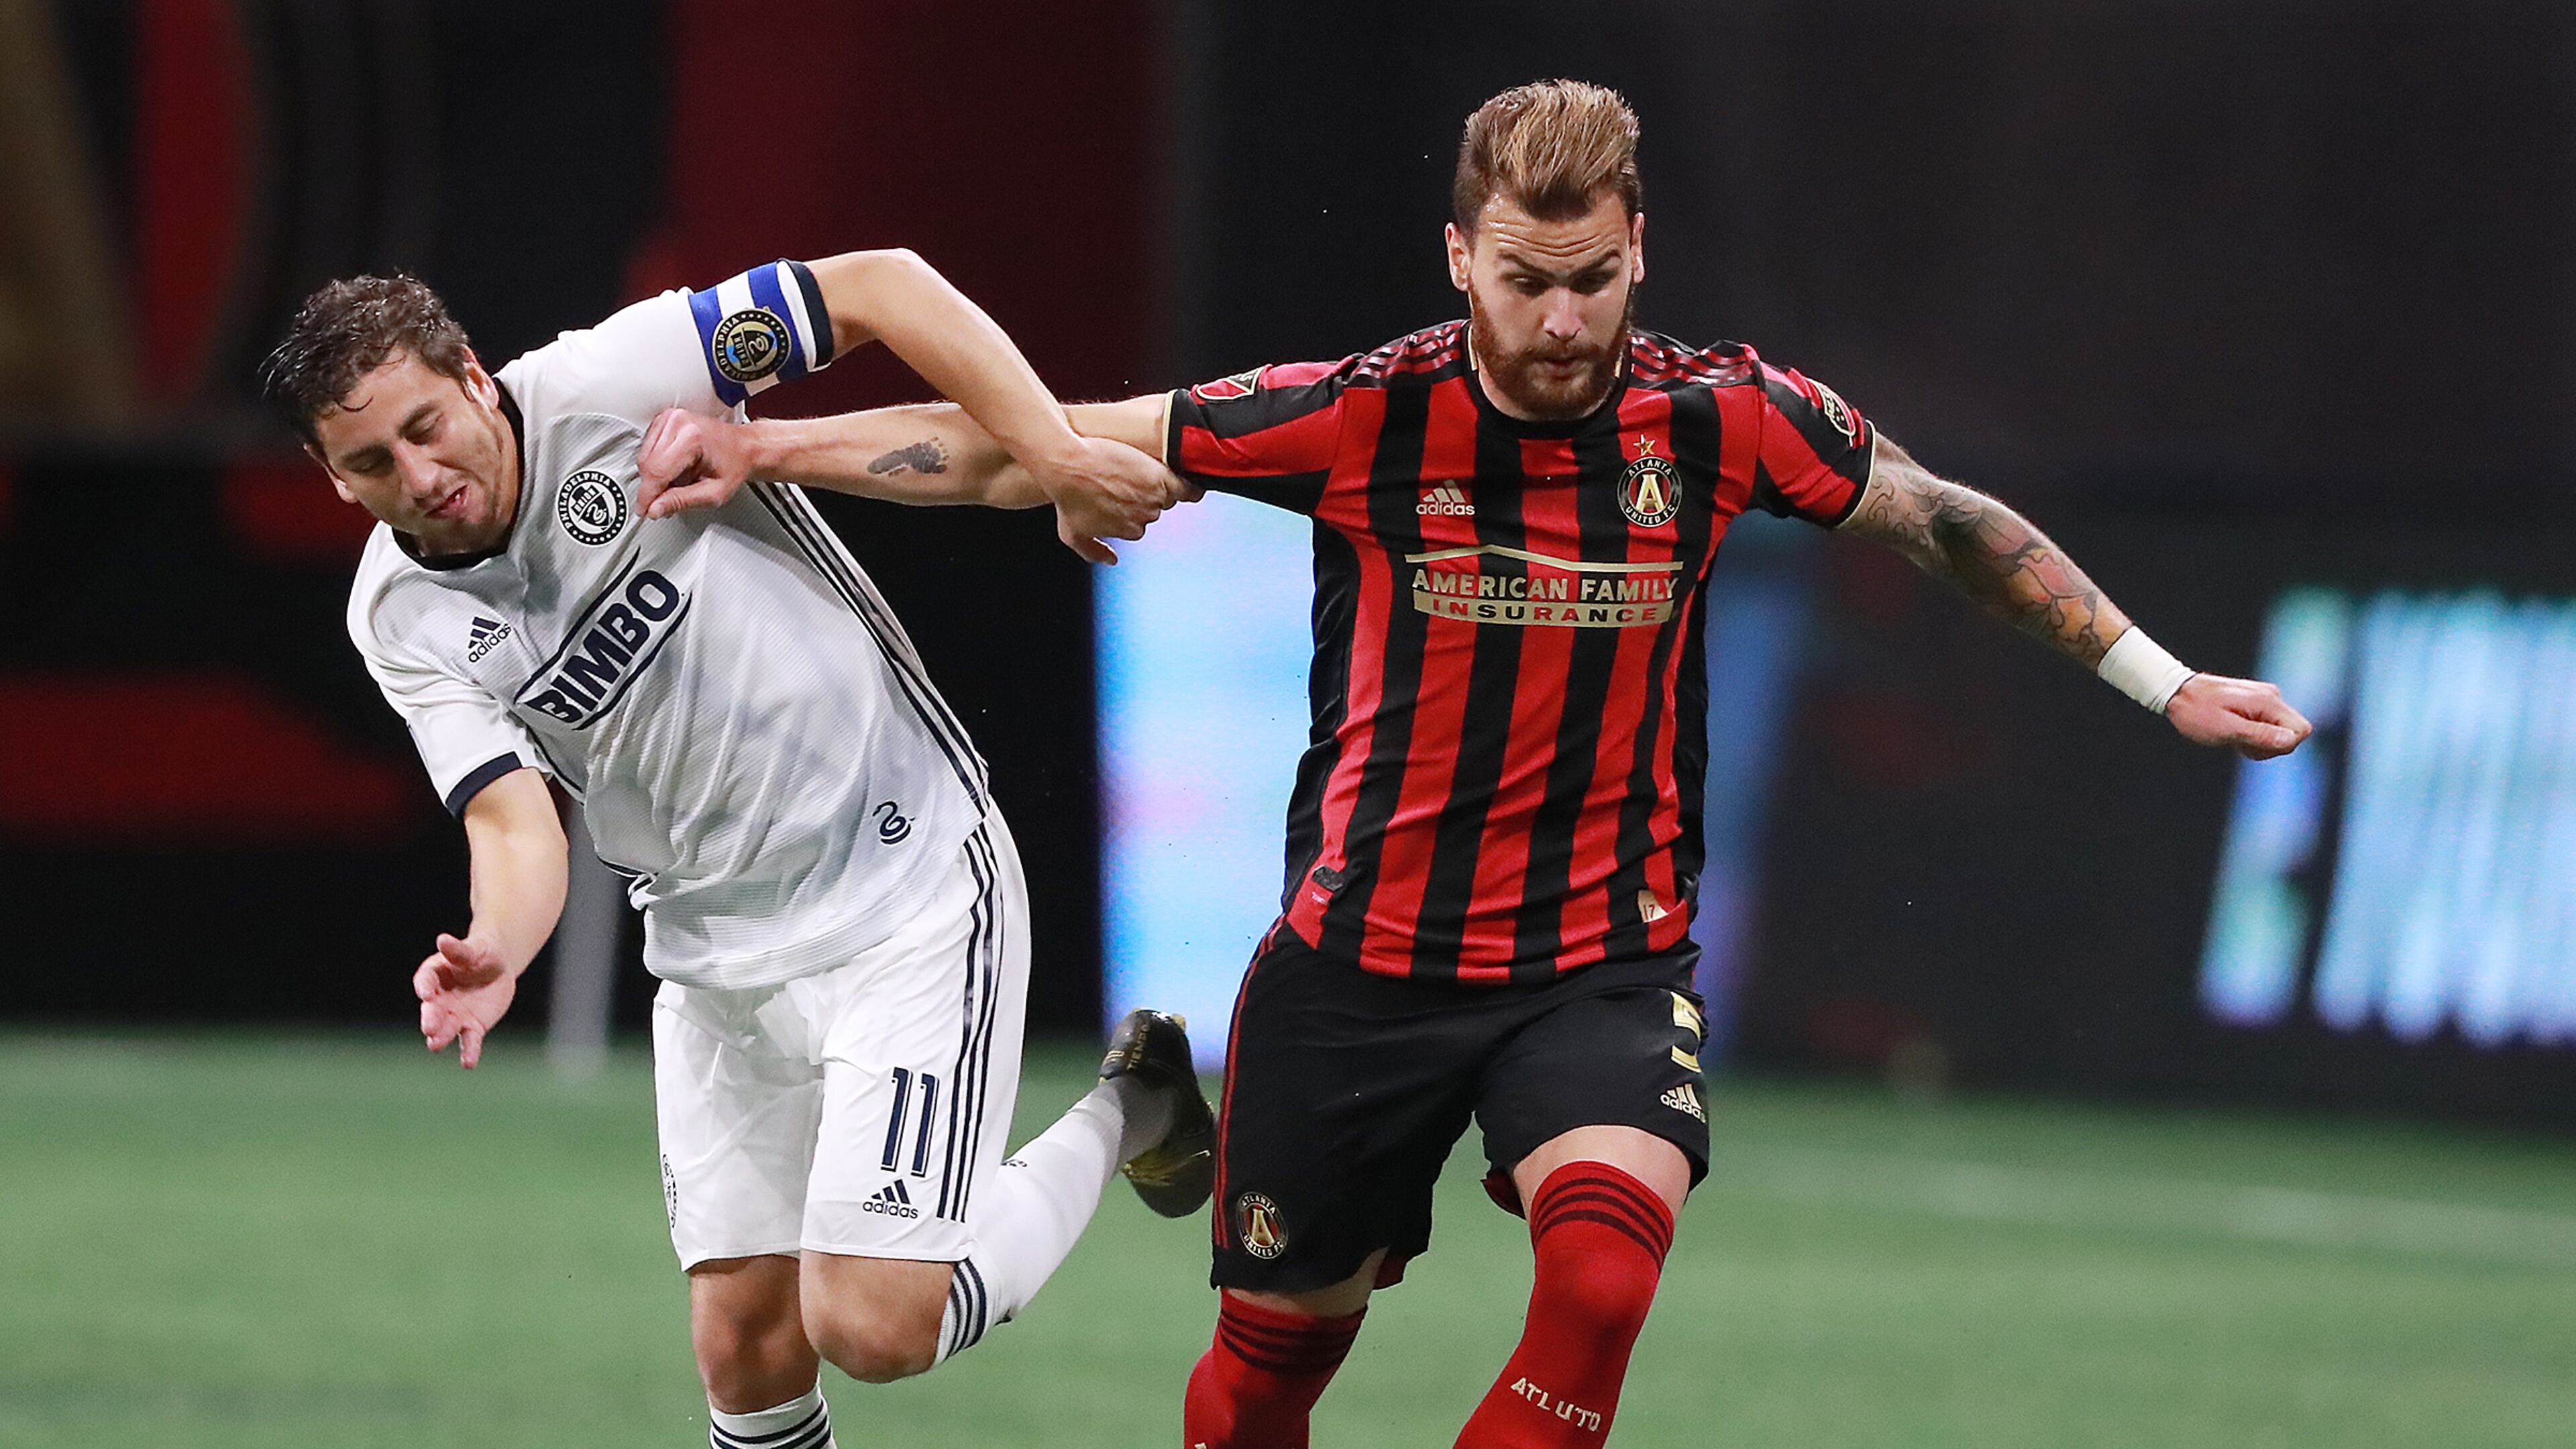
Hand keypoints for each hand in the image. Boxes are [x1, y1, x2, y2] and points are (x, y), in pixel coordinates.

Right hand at [413, 932, 517, 1068]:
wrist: (497, 968)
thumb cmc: (482, 953)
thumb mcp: (474, 949)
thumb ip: (459, 950)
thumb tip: (442, 939)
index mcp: (434, 975)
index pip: (425, 981)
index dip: (425, 987)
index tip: (426, 994)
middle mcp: (440, 999)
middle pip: (433, 1009)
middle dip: (430, 1018)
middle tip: (428, 1028)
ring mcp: (455, 1015)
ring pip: (447, 1028)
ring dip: (442, 1037)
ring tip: (434, 1046)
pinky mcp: (473, 1026)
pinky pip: (470, 1041)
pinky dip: (469, 1052)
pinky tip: (468, 1063)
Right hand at [635, 407, 751, 518]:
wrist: (744, 447)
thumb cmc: (735, 465)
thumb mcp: (714, 493)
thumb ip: (681, 501)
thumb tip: (655, 508)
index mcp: (692, 438)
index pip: (657, 471)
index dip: (647, 496)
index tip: (644, 511)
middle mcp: (678, 422)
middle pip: (647, 464)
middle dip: (652, 488)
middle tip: (667, 500)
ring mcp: (670, 418)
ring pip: (644, 456)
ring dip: (654, 476)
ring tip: (679, 480)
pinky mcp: (665, 420)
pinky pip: (647, 448)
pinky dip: (655, 464)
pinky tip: (674, 468)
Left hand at [1025, 435, 1180, 564]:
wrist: (1068, 465)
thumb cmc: (1067, 497)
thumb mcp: (1072, 534)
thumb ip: (1093, 551)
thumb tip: (1113, 560)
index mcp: (1130, 530)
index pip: (1141, 521)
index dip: (1131, 507)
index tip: (1118, 495)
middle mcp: (1145, 518)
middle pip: (1155, 506)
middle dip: (1144, 494)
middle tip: (1125, 478)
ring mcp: (1155, 498)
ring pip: (1168, 493)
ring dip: (1160, 484)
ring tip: (1139, 471)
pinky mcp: (1161, 477)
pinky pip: (1187, 487)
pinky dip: (1190, 488)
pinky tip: (1189, 482)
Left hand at [2166, 674, 2311, 759]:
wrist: (2177, 692)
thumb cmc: (2197, 711)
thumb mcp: (2226, 729)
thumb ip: (2260, 735)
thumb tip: (2290, 741)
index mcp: (2267, 701)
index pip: (2301, 730)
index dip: (2282, 746)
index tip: (2254, 746)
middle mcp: (2272, 696)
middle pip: (2293, 732)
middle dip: (2270, 746)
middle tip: (2241, 744)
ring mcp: (2265, 698)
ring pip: (2280, 731)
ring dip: (2260, 742)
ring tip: (2234, 738)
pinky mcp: (2256, 702)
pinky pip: (2268, 725)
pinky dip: (2254, 735)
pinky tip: (2235, 733)